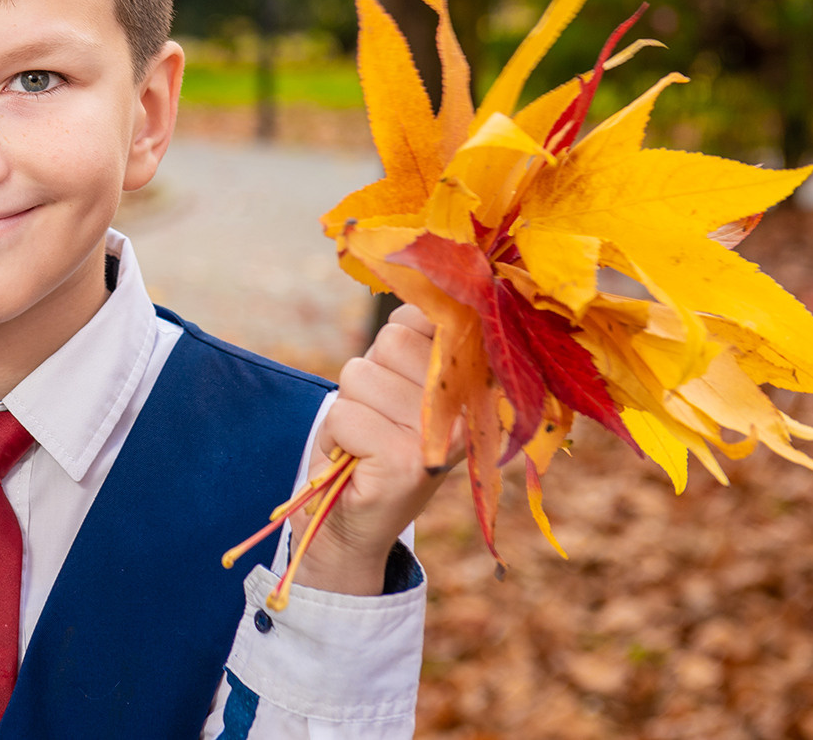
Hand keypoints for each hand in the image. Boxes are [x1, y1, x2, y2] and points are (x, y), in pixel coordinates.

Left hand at [289, 303, 452, 595]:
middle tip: (378, 417)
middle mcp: (470, 411)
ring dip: (349, 406)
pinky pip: (346, 413)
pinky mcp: (406, 463)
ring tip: (366, 439)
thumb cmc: (374, 441)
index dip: (399, 336)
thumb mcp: (401, 385)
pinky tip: (356, 461)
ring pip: (361, 374)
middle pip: (389, 341)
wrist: (352, 523)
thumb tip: (423, 289)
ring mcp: (442, 439)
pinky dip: (337, 435)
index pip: (426, 318)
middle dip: (367, 376)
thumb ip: (416, 341)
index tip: (398, 375)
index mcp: (475, 384)